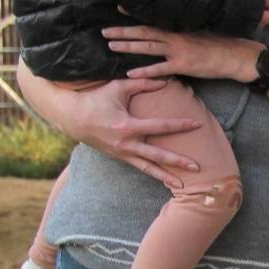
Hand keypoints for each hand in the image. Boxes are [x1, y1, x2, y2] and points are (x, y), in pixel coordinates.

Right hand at [13, 66, 199, 187]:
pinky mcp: (118, 157)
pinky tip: (165, 179)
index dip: (181, 125)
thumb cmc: (95, 99)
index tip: (198, 124)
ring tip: (183, 186)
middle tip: (198, 167)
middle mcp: (125, 143)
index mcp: (127, 126)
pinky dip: (152, 173)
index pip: (161, 126)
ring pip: (148, 168)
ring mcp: (121, 153)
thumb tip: (165, 81)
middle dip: (178, 162)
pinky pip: (139, 167)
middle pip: (157, 155)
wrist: (70, 116)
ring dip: (166, 176)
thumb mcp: (118, 87)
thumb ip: (142, 84)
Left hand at [104, 24, 258, 84]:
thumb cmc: (222, 45)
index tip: (119, 9)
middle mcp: (176, 38)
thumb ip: (184, 34)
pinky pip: (160, 68)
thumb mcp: (201, 34)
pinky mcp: (184, 65)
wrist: (237, 56)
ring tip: (111, 46)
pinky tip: (130, 73)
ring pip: (148, 47)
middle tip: (104, 31)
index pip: (153, 21)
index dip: (135, 15)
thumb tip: (171, 34)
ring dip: (129, 46)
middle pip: (145, 33)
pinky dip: (144, 71)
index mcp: (180, 30)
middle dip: (123, 32)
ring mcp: (179, 51)